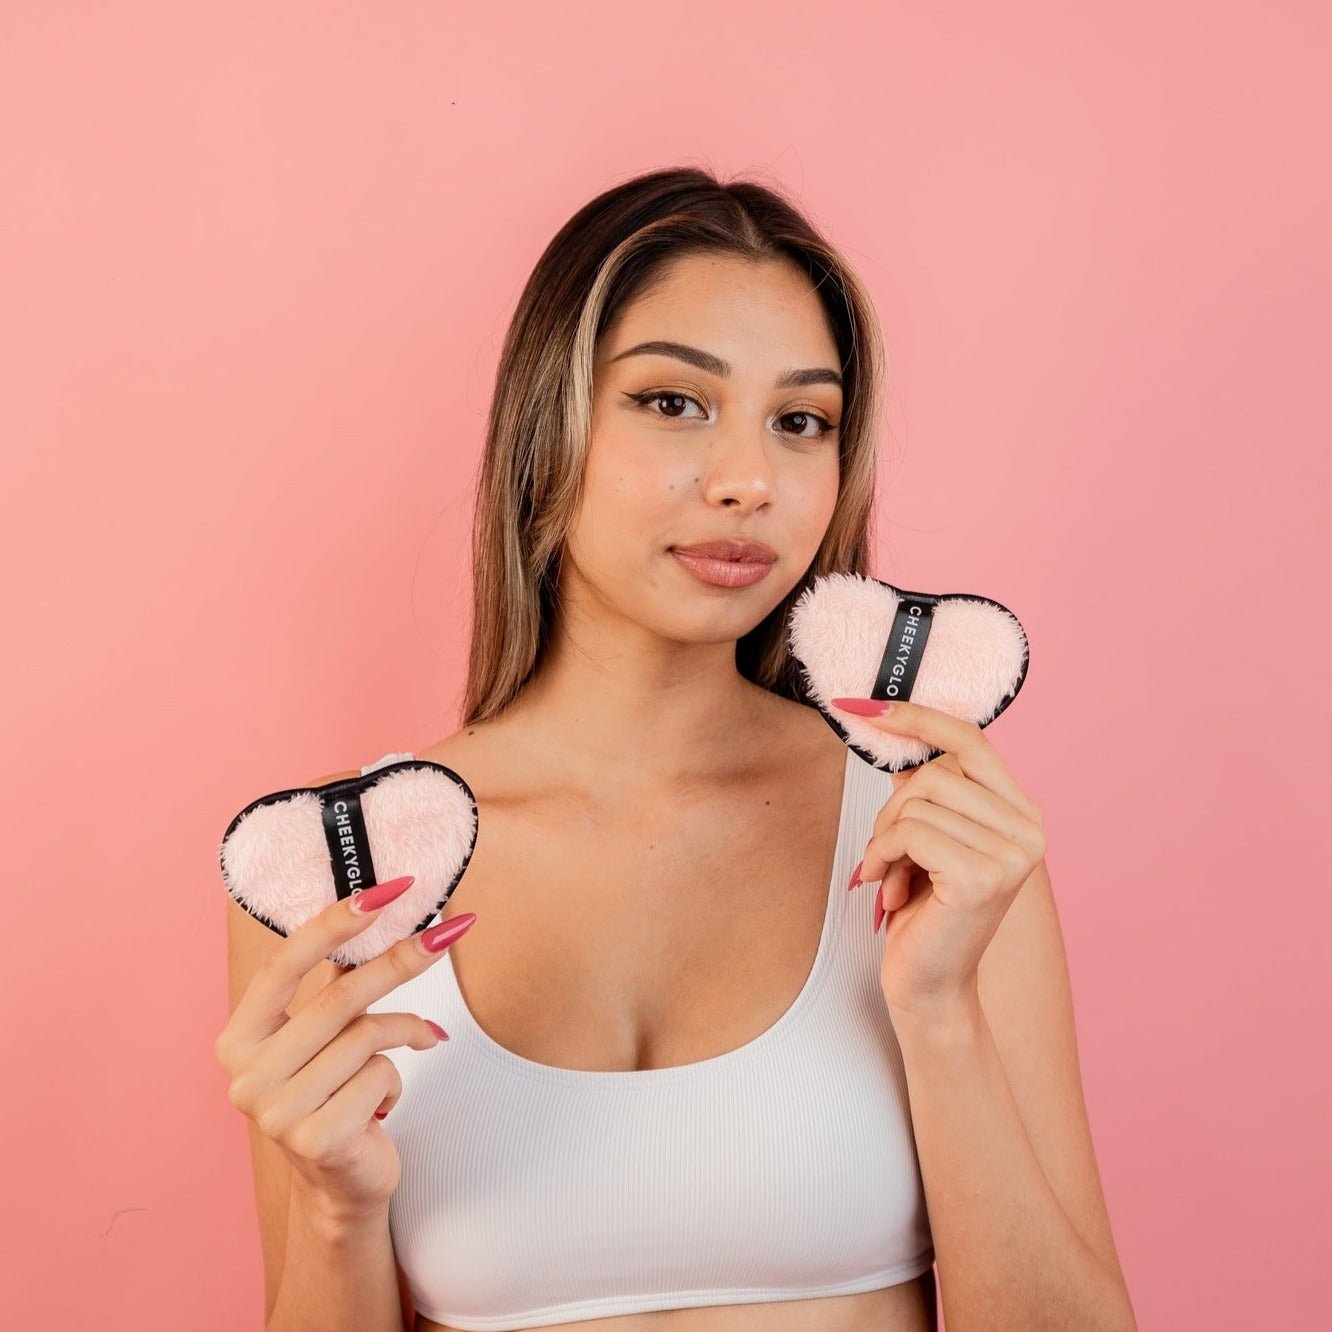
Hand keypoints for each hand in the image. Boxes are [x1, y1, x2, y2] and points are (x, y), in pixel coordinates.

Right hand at [214, 879, 475, 1221]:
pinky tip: (381, 1106)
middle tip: (449, 932)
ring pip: (367, 1036)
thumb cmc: (334, 1090)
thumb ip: (334, 978)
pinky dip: (395, 1081)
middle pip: (339, 996)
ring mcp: (276, 1112)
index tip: (387, 891)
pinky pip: (380, 1076)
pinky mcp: (315, 1140)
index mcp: (239, 1038)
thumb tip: (375, 905)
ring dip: (403, 1033)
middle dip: (400, 960)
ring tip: (408, 1046)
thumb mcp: (324, 1033)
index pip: (284, 965)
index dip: (334, 924)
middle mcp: (246, 1075)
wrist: (340, 1181)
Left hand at [833, 697, 1046, 1020]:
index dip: (918, 717)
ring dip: (884, 838)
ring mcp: (1012, 854)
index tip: (865, 707)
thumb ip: (927, 790)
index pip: (972, 739)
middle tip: (885, 853)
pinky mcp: (982, 876)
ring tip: (890, 875)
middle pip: (934, 772)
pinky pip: (909, 831)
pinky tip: (884, 887)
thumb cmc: (924, 912)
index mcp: (1021, 813)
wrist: (930, 986)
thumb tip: (893, 726)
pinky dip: (882, 855)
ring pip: (917, 801)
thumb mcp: (928, 838)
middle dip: (891, 809)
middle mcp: (1029, 829)